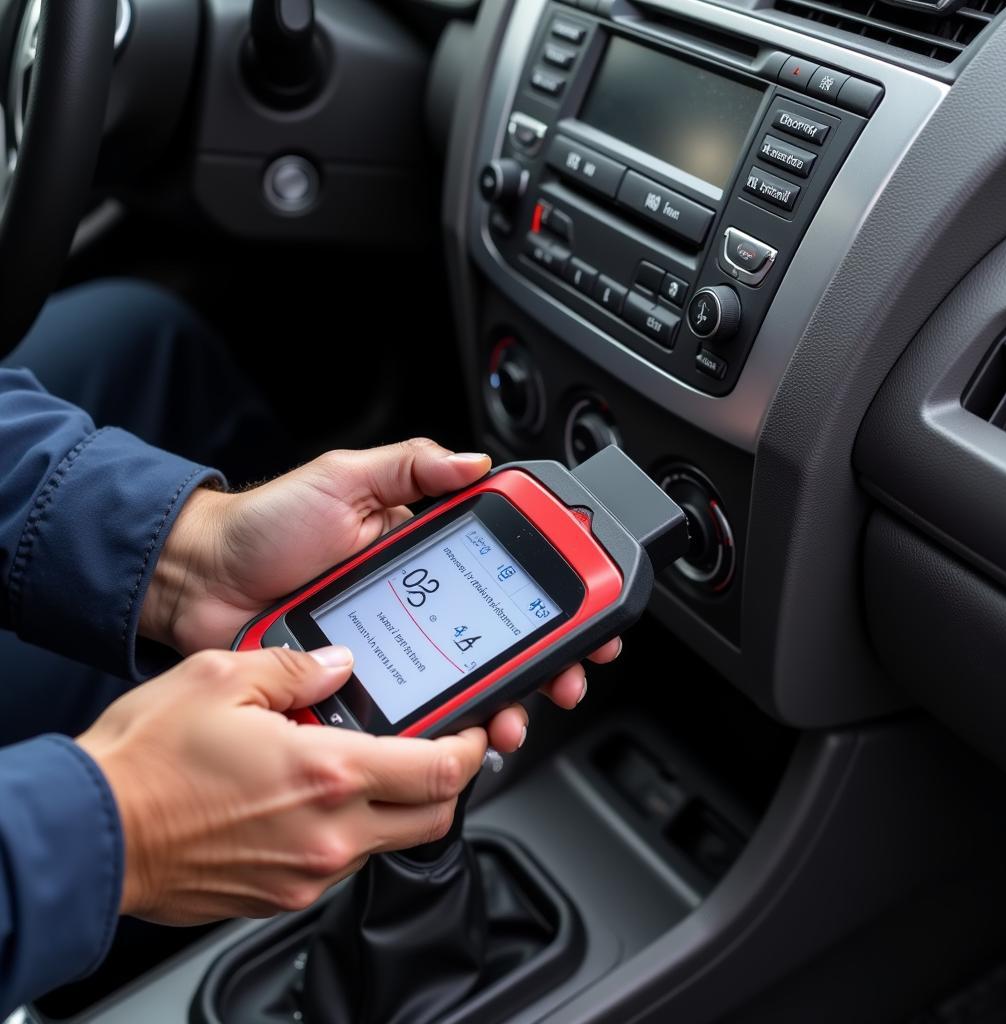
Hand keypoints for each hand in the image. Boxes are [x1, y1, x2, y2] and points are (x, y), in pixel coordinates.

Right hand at [77, 645, 486, 922]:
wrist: (90, 835)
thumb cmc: (147, 763)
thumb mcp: (221, 678)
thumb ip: (294, 667)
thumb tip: (337, 665)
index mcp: (326, 774)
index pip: (438, 771)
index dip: (470, 748)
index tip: (473, 728)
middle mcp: (327, 834)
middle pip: (432, 818)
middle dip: (448, 783)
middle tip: (439, 748)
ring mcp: (305, 875)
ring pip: (389, 843)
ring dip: (396, 805)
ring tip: (369, 763)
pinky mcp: (279, 897)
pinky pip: (341, 863)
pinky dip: (350, 829)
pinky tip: (317, 795)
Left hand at [141, 438, 621, 751]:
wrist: (199, 580)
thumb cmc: (267, 526)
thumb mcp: (345, 479)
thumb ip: (411, 465)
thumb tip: (477, 463)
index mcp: (423, 553)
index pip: (505, 574)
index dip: (554, 594)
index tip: (589, 611)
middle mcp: (418, 604)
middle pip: (500, 639)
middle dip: (545, 663)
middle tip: (565, 681)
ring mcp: (393, 648)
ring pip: (465, 683)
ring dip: (501, 705)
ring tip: (511, 721)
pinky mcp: (361, 687)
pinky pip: (411, 712)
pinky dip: (441, 730)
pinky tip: (456, 737)